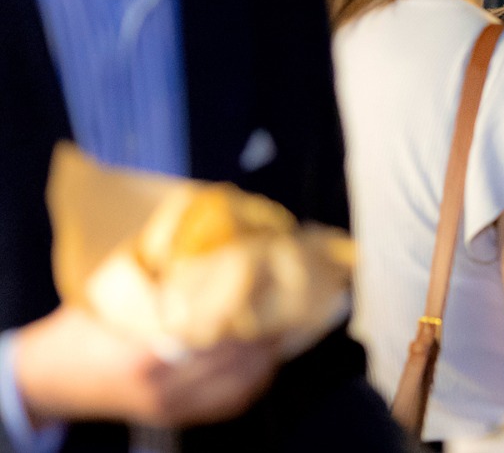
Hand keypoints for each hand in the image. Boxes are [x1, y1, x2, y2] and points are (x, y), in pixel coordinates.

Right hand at [13, 305, 278, 429]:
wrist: (53, 377)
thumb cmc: (87, 327)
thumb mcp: (121, 295)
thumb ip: (167, 280)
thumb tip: (222, 246)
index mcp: (147, 353)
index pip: (218, 334)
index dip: (251, 310)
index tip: (272, 285)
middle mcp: (163, 385)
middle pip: (238, 359)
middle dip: (269, 329)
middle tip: (291, 300)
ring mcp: (172, 406)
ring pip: (242, 383)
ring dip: (267, 353)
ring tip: (284, 322)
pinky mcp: (176, 416)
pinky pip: (231, 402)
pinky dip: (254, 377)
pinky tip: (264, 354)